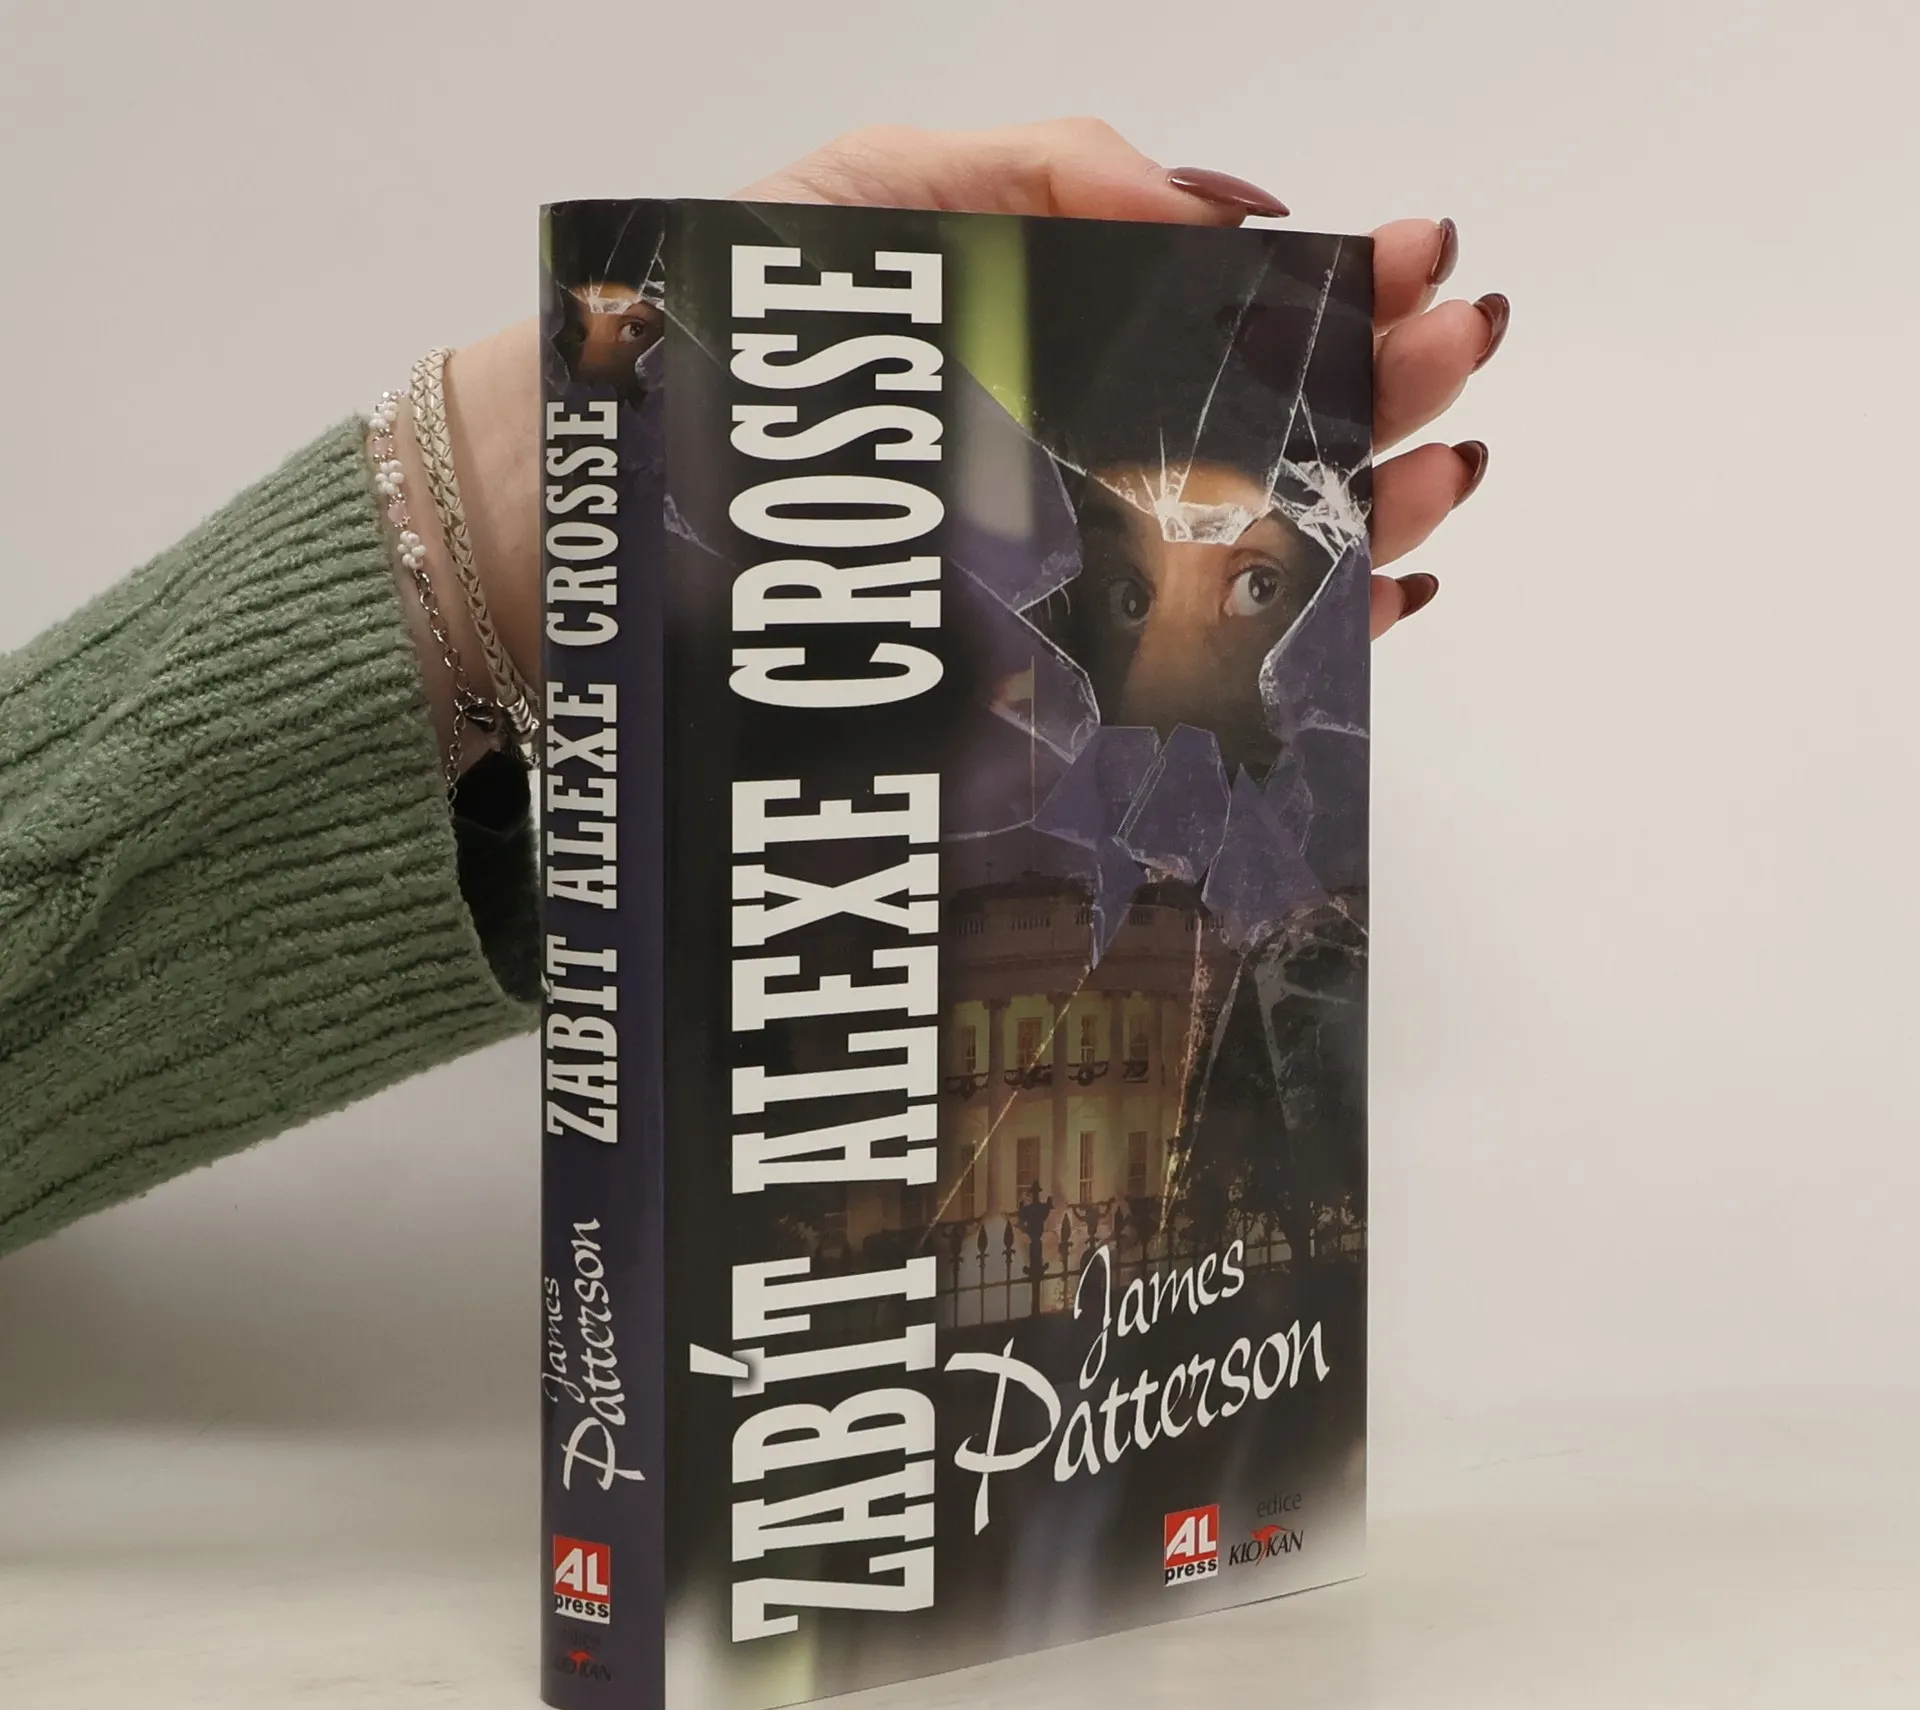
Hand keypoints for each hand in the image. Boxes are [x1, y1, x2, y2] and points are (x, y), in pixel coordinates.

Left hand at [740, 118, 1505, 637]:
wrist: (620, 487)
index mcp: (1072, 323)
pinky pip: (1200, 653)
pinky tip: (1367, 597)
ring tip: (1431, 472)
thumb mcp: (876, 189)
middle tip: (1453, 352)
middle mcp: (1095, 442)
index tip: (1416, 260)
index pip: (1238, 306)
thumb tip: (1218, 208)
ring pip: (1263, 539)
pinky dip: (1300, 630)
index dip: (1341, 282)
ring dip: (1367, 506)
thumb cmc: (735, 333)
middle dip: (1381, 387)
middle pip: (1275, 420)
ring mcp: (1081, 556)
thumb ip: (1041, 170)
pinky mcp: (1056, 660)